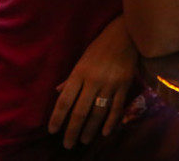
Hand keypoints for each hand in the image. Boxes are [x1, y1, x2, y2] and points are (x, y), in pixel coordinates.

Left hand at [48, 18, 136, 148]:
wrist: (126, 34)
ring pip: (98, 112)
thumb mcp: (82, 60)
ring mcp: (110, 84)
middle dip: (72, 130)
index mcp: (79, 73)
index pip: (65, 100)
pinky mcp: (124, 85)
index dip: (57, 118)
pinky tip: (105, 133)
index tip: (52, 131)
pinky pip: (116, 107)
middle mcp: (93, 81)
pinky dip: (111, 122)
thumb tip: (58, 92)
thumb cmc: (101, 46)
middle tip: (68, 144)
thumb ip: (71, 78)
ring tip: (83, 140)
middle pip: (80, 111)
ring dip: (90, 129)